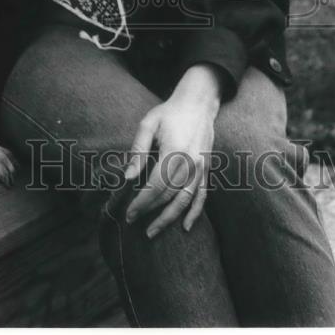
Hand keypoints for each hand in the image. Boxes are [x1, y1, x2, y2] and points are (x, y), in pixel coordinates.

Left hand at [124, 64, 221, 236]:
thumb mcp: (148, 124)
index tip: (128, 213)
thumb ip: (138, 151)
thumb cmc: (169, 113)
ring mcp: (201, 167)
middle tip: (132, 222)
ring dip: (168, 218)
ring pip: (185, 200)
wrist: (198, 103)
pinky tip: (185, 227)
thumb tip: (127, 177)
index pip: (156, 185)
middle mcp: (190, 162)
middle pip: (169, 195)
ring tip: (152, 231)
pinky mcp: (206, 169)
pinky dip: (195, 213)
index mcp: (174, 150)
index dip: (141, 202)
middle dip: (149, 211)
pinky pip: (202, 196)